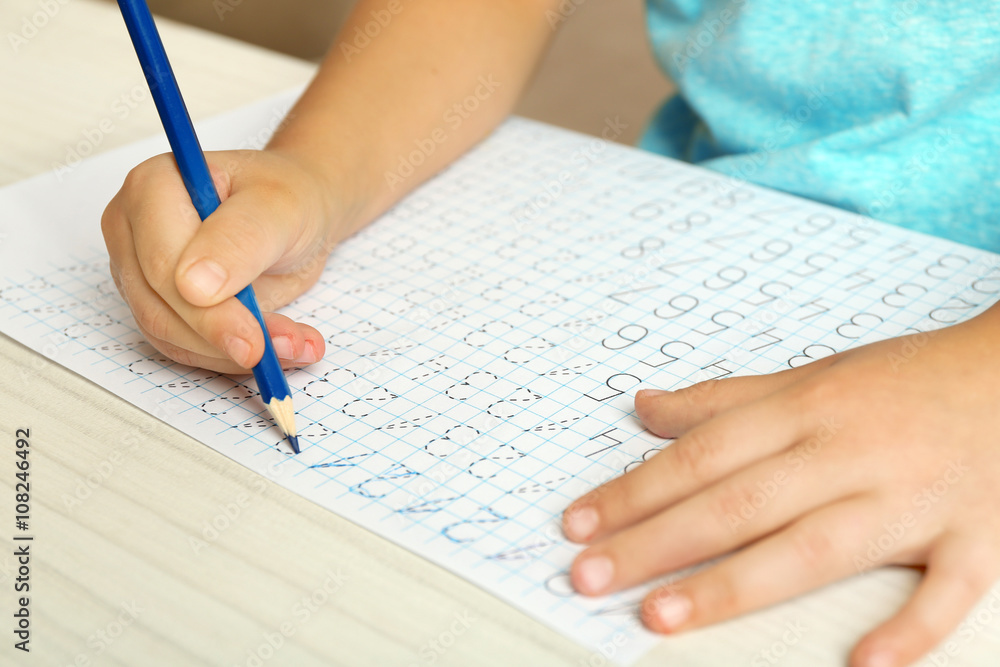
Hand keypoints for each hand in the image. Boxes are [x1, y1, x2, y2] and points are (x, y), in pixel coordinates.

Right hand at [102, 149, 350, 371]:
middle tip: (284, 348)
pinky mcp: (159, 306)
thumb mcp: (278, 207)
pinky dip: (233, 357)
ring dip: (235, 353)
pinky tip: (280, 349)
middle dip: (227, 336)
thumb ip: (239, 239)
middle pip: (159, 307)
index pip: (162, 263)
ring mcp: (140, 272)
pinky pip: (186, 348)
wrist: (296, 215)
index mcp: (152, 187)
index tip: (252, 339)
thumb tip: (193, 286)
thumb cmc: (286, 197)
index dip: (208, 311)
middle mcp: (134, 230)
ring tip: (296, 345)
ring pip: (171, 336)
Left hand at [562, 306, 999, 666]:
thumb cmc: (903, 381)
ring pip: (814, 547)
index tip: (579, 523)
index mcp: (807, 410)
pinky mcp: (976, 539)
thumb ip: (723, 399)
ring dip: (735, 585)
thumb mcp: (809, 377)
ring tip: (662, 615)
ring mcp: (912, 499)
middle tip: (590, 574)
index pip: (702, 455)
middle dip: (657, 542)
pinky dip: (909, 629)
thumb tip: (643, 408)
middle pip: (739, 502)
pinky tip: (862, 665)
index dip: (635, 491)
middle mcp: (849, 453)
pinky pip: (945, 591)